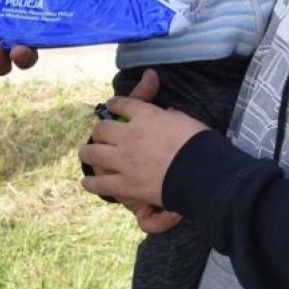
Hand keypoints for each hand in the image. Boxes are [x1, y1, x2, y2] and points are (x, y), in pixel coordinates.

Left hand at [80, 69, 207, 214]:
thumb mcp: (185, 120)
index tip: (111, 105)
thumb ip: (169, 117)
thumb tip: (163, 115)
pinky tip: (88, 182)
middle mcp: (129, 135)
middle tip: (100, 135)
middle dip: (100, 131)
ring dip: (88, 152)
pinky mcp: (124, 184)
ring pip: (93, 153)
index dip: (114, 104)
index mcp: (146, 116)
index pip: (123, 104)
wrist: (202, 174)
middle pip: (102, 128)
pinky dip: (91, 183)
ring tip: (87, 153)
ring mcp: (123, 160)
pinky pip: (100, 184)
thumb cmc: (199, 145)